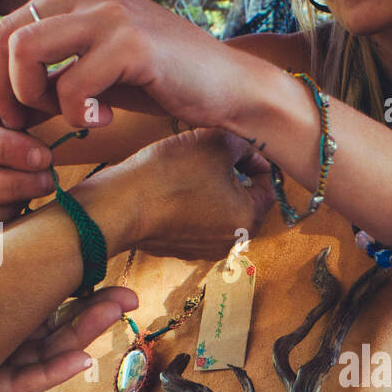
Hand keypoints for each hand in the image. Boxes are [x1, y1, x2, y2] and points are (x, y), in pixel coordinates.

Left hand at [0, 0, 256, 132]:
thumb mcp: (98, 70)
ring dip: (35, 97)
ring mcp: (109, 11)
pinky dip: (78, 113)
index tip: (12, 116)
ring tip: (72, 115)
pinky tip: (104, 118)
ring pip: (24, 52)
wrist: (229, 88)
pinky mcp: (129, 43)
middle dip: (6, 91)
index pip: (7, 26)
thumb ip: (53, 73)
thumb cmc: (164, 81)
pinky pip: (71, 84)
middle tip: (29, 125)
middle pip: (6, 36)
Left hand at [0, 239, 137, 391]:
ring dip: (83, 338)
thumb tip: (16, 230)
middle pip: (56, 328)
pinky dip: (50, 374)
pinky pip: (19, 381)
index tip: (111, 275)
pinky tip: (80, 360)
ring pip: (46, 354)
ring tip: (114, 315)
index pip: (46, 300)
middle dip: (95, 314)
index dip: (81, 291)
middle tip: (128, 297)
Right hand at [93, 128, 274, 261]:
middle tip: (214, 154)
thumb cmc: (171, 175)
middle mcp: (232, 242)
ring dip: (212, 189)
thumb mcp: (217, 142)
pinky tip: (174, 187)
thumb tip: (249, 150)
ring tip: (191, 168)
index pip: (269, 186)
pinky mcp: (180, 248)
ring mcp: (205, 249)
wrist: (122, 205)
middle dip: (233, 175)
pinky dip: (191, 204)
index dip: (257, 161)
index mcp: (249, 220)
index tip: (239, 147)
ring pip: (219, 210)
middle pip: (245, 200)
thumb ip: (244, 143)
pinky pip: (196, 221)